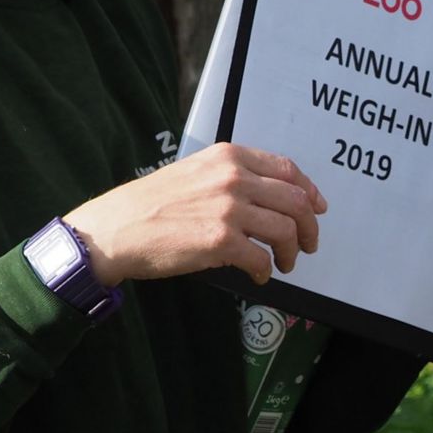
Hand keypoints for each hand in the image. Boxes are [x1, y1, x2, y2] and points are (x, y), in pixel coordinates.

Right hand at [64, 142, 325, 286]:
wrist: (114, 228)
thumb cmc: (151, 204)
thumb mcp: (195, 172)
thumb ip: (232, 177)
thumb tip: (271, 199)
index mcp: (229, 156)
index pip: (288, 170)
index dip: (310, 191)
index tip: (318, 209)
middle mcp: (233, 177)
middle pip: (296, 201)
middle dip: (309, 227)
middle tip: (308, 244)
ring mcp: (228, 208)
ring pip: (286, 230)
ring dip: (291, 251)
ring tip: (284, 263)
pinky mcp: (220, 241)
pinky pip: (262, 258)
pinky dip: (267, 271)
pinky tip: (260, 276)